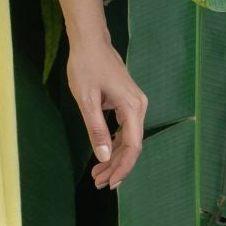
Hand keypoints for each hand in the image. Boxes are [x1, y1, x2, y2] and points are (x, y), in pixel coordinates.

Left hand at [67, 32, 146, 189]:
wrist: (90, 41)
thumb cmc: (86, 66)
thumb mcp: (86, 100)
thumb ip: (96, 129)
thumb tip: (105, 157)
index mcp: (132, 107)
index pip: (133, 146)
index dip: (123, 167)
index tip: (110, 183)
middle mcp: (139, 107)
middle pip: (132, 146)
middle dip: (116, 167)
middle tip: (99, 183)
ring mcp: (135, 104)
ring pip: (128, 139)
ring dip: (114, 158)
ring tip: (98, 175)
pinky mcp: (127, 102)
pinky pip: (124, 129)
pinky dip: (114, 144)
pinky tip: (103, 155)